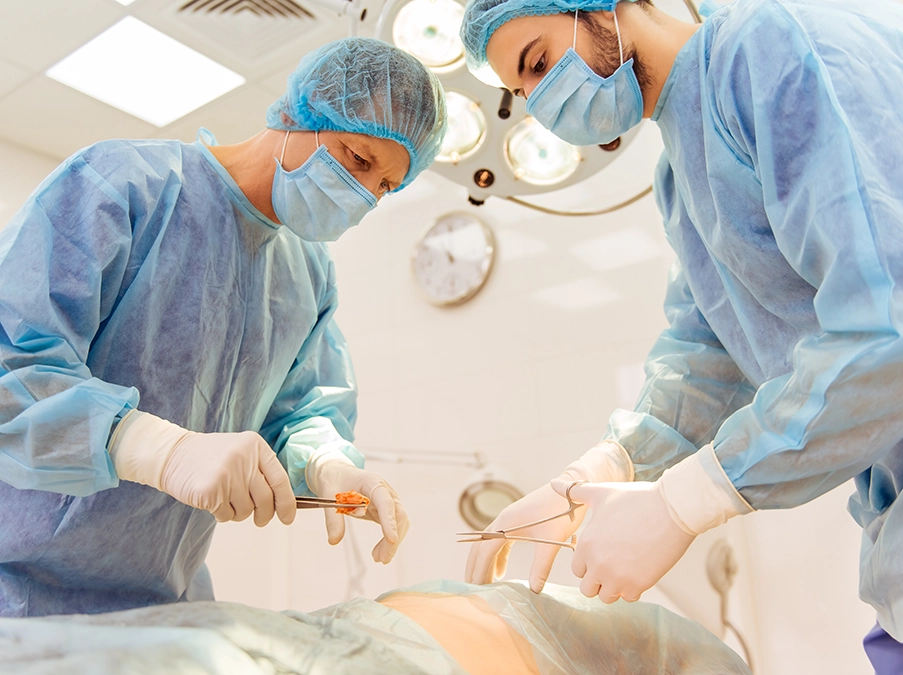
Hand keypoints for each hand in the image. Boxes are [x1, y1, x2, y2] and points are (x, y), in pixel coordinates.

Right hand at [109, 411, 295, 526]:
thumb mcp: (240, 452)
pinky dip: (222, 514)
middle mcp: (243, 458)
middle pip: (266, 499)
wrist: (171, 454)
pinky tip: (212, 500)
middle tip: (259, 520)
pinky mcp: (210, 490)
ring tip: (226, 500)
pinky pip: (226, 515)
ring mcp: (227, 473)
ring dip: (238, 513)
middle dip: (264, 515)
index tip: (287, 518)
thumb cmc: (210, 458)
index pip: (280, 480)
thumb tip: (283, 504)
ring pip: (246, 511)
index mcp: (255, 446)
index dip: (287, 503)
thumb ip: (260, 471)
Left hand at [311, 459, 409, 563]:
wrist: (338, 473)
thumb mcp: (328, 496)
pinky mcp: (385, 510)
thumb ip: (332, 518)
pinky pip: (393, 526)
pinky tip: (378, 553)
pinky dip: (388, 541)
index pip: (385, 501)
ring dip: (392, 542)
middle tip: (382, 559)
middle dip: (393, 538)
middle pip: (398, 514)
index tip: (391, 538)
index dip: (389, 520)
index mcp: (372, 482)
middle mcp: (385, 490)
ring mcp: (388, 500)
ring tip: (378, 558)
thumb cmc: (334, 480)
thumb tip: (334, 541)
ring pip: (399, 522)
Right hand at [465, 484, 585, 592]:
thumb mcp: (552, 541)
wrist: (571, 489)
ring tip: (485, 583)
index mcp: (507, 523)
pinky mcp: (517, 521)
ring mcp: (509, 519)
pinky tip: (501, 571)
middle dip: (474, 568)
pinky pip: (499, 541)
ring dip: (484, 562)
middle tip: (473, 590)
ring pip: (488, 543)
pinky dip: (497, 556)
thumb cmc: (562, 512)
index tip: (478, 589)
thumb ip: (541, 566)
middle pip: (480, 546)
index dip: (480, 571)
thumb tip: (534, 590)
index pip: (485, 551)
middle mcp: (503, 520)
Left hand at [553, 480, 693, 602]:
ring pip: (607, 596)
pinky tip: (641, 569)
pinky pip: (629, 598)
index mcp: (585, 545)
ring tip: (627, 567)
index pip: (577, 570)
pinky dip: (633, 588)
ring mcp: (617, 577)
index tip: (604, 553)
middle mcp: (597, 564)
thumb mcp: (602, 493)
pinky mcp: (638, 585)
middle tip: (615, 563)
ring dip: (615, 586)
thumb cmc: (636, 499)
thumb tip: (552, 482)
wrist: (671, 509)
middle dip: (599, 580)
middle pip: (588, 588)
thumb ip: (574, 492)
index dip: (589, 563)